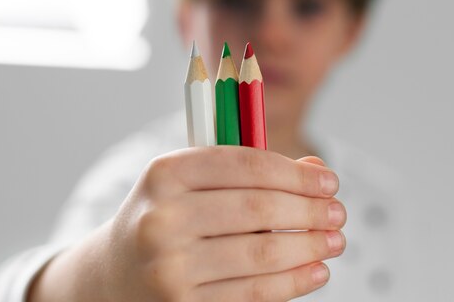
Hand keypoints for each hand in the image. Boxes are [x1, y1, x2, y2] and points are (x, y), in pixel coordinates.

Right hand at [29, 147, 345, 301]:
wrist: (115, 274)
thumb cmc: (166, 217)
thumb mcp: (193, 183)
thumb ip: (251, 170)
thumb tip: (316, 168)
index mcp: (165, 173)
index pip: (245, 164)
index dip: (296, 173)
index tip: (329, 180)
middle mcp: (162, 219)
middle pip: (257, 209)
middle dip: (310, 210)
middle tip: (339, 214)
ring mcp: (169, 268)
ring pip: (261, 254)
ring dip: (310, 247)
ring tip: (335, 241)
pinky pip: (253, 294)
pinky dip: (293, 282)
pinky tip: (315, 271)